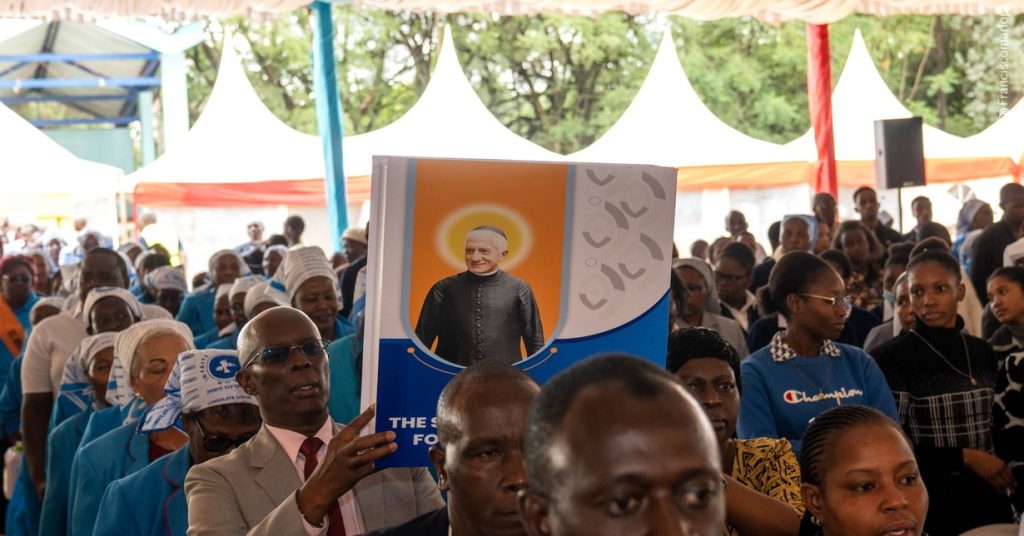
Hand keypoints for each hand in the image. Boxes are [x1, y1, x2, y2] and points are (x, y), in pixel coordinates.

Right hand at [296, 405, 396, 522]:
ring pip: (366, 457)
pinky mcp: (352, 477)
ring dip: (382, 451)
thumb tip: (373, 432)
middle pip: (361, 443)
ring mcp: (347, 465)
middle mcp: (341, 452)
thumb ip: (350, 440)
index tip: (376, 406)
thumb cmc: (331, 464)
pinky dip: (381, 464)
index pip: (353, 426)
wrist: (319, 487)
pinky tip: (391, 461)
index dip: (365, 416)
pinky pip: (370, 469)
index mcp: (338, 441)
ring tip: (395, 446)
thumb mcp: (336, 448)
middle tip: (392, 434)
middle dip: (378, 438)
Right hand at [964, 448, 1016, 490]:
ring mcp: (994, 474)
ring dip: (1005, 489)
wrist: (973, 458)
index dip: (1013, 480)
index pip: (1011, 474)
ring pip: (1002, 483)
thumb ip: (1000, 465)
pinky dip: (998, 488)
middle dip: (1010, 486)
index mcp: (1002, 464)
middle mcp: (1000, 470)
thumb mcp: (994, 459)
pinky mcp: (988, 477)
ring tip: (1006, 492)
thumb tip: (1005, 471)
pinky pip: (995, 484)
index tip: (1015, 483)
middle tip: (1013, 490)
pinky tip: (999, 490)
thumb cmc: (981, 456)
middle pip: (1008, 480)